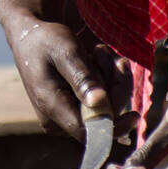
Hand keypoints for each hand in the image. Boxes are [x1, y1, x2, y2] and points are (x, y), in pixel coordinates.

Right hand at [6, 15, 140, 145]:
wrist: (32, 35)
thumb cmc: (46, 41)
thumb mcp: (66, 52)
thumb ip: (83, 78)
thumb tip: (100, 104)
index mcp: (53, 109)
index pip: (89, 133)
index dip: (115, 126)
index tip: (135, 115)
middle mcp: (59, 119)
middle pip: (103, 119)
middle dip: (115, 87)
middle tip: (111, 57)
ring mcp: (68, 114)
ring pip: (107, 108)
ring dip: (112, 78)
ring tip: (99, 52)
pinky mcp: (75, 107)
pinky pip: (102, 102)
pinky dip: (107, 80)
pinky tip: (99, 60)